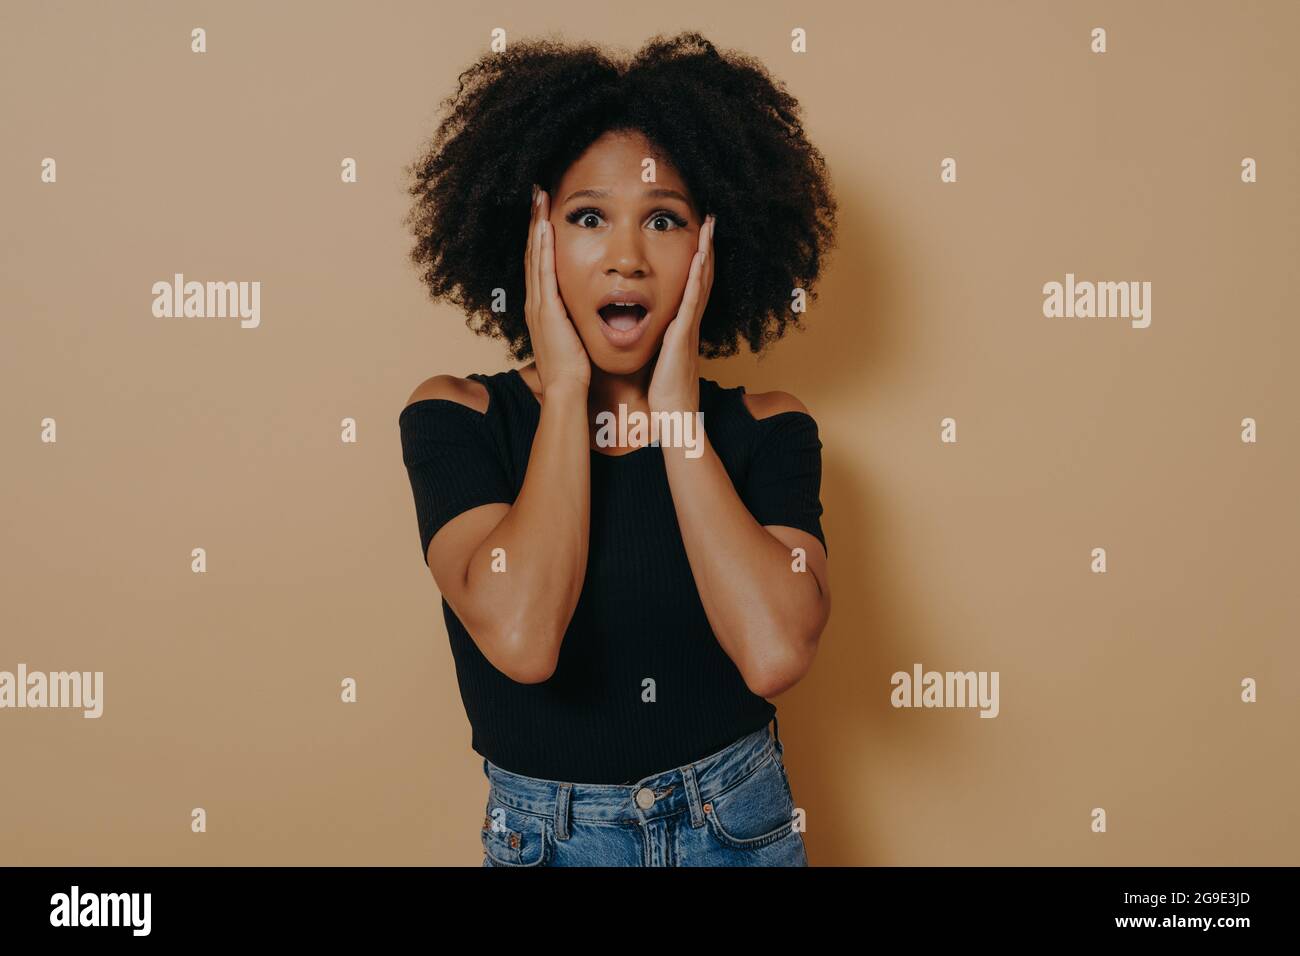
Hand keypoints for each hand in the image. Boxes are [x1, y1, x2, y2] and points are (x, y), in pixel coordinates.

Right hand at [524, 185, 590, 392]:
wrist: (567, 389)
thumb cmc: (574, 369)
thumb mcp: (572, 337)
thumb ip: (573, 321)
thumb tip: (582, 313)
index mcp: (543, 307)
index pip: (540, 263)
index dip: (541, 237)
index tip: (544, 213)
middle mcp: (535, 301)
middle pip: (533, 252)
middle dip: (535, 221)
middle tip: (537, 193)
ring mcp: (538, 304)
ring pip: (535, 255)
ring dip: (536, 225)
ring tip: (539, 198)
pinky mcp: (546, 308)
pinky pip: (543, 271)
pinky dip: (542, 248)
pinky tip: (544, 227)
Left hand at [648, 213, 714, 414]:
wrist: (673, 413)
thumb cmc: (665, 390)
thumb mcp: (662, 357)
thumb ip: (660, 340)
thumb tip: (651, 329)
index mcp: (682, 324)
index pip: (692, 284)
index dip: (697, 258)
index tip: (698, 234)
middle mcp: (690, 321)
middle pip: (702, 276)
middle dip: (706, 246)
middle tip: (710, 219)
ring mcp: (689, 326)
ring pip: (700, 282)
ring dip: (705, 252)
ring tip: (708, 226)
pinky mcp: (682, 335)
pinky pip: (691, 301)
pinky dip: (697, 278)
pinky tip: (699, 258)